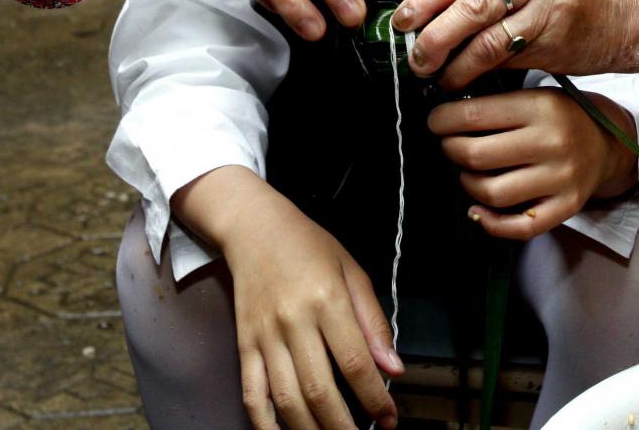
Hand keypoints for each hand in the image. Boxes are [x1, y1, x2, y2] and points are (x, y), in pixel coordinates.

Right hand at [178, 168, 401, 429]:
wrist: (254, 227)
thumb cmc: (308, 246)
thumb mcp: (352, 271)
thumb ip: (374, 322)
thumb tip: (394, 369)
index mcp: (326, 299)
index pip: (355, 362)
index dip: (374, 398)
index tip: (389, 418)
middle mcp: (293, 320)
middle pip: (319, 389)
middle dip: (344, 426)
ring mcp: (265, 335)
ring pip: (286, 399)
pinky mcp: (244, 344)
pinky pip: (252, 394)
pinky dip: (266, 423)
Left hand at [392, 0, 635, 88]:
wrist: (626, 15)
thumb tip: (430, 23)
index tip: (401, 20)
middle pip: (470, 3)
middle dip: (434, 33)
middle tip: (414, 55)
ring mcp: (549, 3)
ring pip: (486, 36)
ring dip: (454, 61)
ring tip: (436, 75)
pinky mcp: (556, 37)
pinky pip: (507, 58)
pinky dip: (480, 72)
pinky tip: (465, 81)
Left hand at [429, 89, 636, 239]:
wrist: (607, 144)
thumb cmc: (559, 117)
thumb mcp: (534, 95)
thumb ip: (495, 104)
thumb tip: (443, 116)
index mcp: (540, 107)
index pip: (474, 115)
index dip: (442, 120)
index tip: (435, 122)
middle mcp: (551, 143)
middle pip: (476, 155)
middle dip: (450, 149)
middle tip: (449, 145)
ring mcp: (560, 179)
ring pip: (491, 193)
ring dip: (468, 183)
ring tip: (469, 172)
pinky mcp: (565, 207)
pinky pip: (518, 227)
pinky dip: (490, 222)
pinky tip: (477, 209)